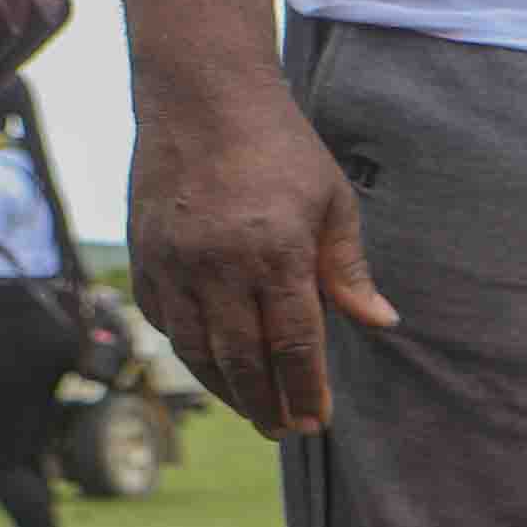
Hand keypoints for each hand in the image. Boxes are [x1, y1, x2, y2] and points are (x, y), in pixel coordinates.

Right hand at [125, 74, 395, 441]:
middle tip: (287, 430)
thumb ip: (349, 269)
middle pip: (243, 361)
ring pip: (197, 351)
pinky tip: (212, 364)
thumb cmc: (279, 145)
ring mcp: (175, 262)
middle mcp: (219, 264)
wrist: (201, 95)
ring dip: (227, 390)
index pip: (294, 345)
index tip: (319, 421)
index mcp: (276, 251)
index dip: (307, 391)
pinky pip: (165, 323)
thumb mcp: (331, 200)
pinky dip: (189, 350)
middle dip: (268, 406)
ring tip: (253, 411)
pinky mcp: (144, 255)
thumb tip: (381, 323)